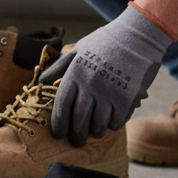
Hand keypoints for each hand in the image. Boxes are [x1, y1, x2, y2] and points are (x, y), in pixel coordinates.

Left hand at [42, 6, 173, 145]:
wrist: (137, 36)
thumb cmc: (104, 42)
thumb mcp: (77, 50)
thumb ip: (58, 68)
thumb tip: (40, 81)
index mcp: (75, 74)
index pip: (62, 106)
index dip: (59, 123)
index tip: (58, 134)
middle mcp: (90, 86)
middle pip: (79, 119)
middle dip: (76, 134)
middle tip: (76, 141)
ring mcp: (110, 92)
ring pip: (99, 123)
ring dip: (96, 131)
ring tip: (94, 132)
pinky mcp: (128, 97)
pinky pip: (118, 120)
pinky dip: (114, 125)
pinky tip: (111, 124)